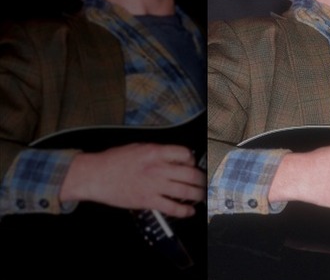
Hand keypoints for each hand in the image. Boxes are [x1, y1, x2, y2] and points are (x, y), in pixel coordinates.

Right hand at [61, 143, 204, 217]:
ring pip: (185, 191)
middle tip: (204, 182)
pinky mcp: (148, 201)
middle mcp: (158, 168)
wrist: (95, 175)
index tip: (192, 164)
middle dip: (201, 179)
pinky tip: (190, 211)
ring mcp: (154, 186)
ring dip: (198, 195)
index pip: (185, 154)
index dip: (192, 159)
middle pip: (190, 174)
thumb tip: (174, 156)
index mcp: (156, 152)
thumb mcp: (138, 147)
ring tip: (202, 196)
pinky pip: (172, 207)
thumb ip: (158, 152)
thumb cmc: (113, 160)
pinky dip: (184, 211)